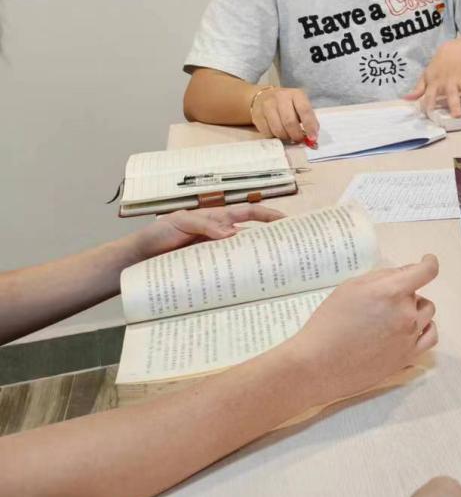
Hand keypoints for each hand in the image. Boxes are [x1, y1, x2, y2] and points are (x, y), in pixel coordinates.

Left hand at [131, 203, 285, 260]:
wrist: (136, 258)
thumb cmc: (156, 235)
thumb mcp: (179, 222)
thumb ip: (204, 224)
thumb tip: (233, 233)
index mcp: (215, 219)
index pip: (247, 213)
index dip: (268, 214)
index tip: (287, 220)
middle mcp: (218, 235)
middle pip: (249, 235)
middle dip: (269, 239)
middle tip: (288, 249)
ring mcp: (213, 253)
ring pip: (240, 254)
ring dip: (254, 260)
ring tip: (271, 269)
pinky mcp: (206, 270)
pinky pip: (226, 271)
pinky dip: (236, 275)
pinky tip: (245, 283)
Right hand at [250, 86, 318, 145]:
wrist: (263, 96)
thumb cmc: (287, 104)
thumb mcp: (300, 105)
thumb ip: (308, 119)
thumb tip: (313, 137)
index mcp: (296, 94)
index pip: (305, 110)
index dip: (310, 126)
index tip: (312, 138)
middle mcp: (281, 97)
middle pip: (289, 122)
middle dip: (296, 135)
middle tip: (299, 139)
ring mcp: (267, 105)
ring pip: (278, 129)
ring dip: (285, 137)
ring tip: (288, 136)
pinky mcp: (257, 115)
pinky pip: (267, 132)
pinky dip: (274, 137)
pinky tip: (277, 133)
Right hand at [279, 255, 440, 406]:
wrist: (317, 365)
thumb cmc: (328, 323)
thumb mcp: (350, 287)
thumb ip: (381, 277)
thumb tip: (404, 274)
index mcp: (391, 292)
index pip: (426, 271)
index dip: (429, 263)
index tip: (427, 261)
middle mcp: (406, 314)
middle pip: (418, 294)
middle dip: (404, 293)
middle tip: (381, 302)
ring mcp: (409, 337)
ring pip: (426, 314)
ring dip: (414, 310)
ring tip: (392, 316)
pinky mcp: (407, 357)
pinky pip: (430, 336)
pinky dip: (425, 328)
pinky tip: (414, 328)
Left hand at [405, 40, 460, 117]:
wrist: (455, 49)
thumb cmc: (438, 65)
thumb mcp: (426, 74)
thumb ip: (418, 89)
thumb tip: (406, 99)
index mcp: (436, 82)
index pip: (430, 94)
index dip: (429, 103)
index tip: (429, 114)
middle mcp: (450, 82)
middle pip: (452, 95)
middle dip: (455, 104)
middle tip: (458, 116)